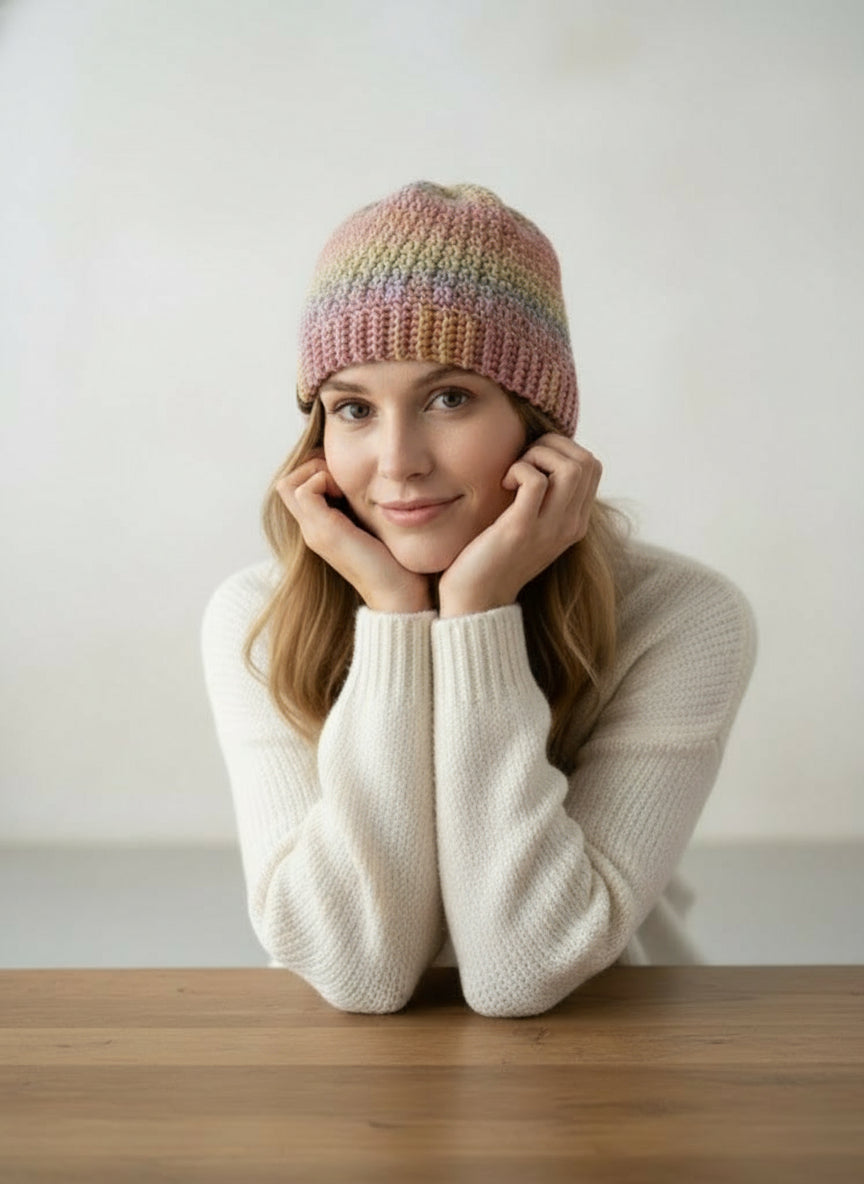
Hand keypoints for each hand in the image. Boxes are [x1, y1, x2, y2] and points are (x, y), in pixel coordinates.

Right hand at [277, 455, 432, 613]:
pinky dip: (323, 479)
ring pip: (289, 484)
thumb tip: (373, 479)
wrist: (400, 594)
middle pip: (287, 483)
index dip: (317, 469)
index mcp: (321, 527)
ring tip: (345, 485)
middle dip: (314, 466)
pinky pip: (304, 491)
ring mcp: (314, 531)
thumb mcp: (375, 524)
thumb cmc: (396, 561)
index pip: (297, 485)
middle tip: (344, 475)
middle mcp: (311, 529)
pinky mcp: (325, 532)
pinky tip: (348, 492)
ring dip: (317, 471)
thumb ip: (363, 506)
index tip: (347, 476)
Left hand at [437, 435, 601, 617]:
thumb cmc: (494, 555)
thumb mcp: (531, 525)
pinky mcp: (522, 529)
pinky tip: (503, 484)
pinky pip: (536, 481)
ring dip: (538, 455)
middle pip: (587, 461)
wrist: (477, 598)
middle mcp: (570, 526)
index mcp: (575, 522)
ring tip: (515, 472)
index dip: (562, 449)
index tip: (533, 461)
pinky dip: (519, 469)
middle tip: (523, 461)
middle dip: (552, 446)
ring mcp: (550, 528)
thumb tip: (539, 457)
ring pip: (571, 467)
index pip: (593, 466)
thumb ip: (544, 499)